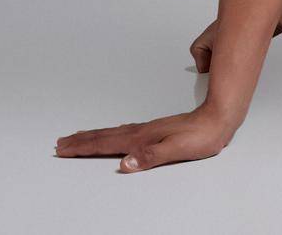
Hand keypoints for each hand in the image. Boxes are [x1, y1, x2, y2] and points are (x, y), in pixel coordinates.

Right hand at [54, 107, 236, 171]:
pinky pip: (126, 132)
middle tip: (61, 143)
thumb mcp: (177, 150)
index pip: (107, 144)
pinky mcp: (158, 129)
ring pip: (114, 132)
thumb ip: (150, 157)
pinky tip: (115, 133)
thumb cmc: (202, 136)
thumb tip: (125, 163)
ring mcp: (150, 129)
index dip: (84, 147)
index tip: (64, 149)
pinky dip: (113, 133)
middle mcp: (143, 131)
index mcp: (143, 138)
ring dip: (94, 136)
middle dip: (82, 141)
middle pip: (105, 136)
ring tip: (79, 137)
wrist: (220, 118)